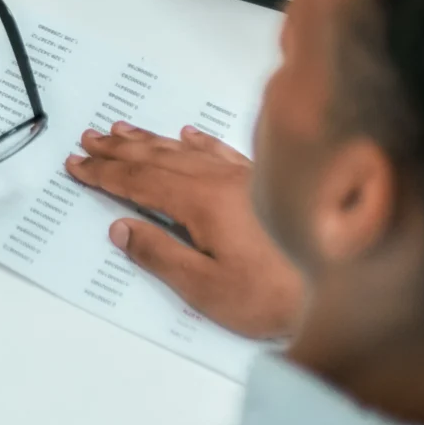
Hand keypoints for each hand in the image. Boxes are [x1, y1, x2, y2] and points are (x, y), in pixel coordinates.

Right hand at [66, 123, 304, 339]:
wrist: (345, 285)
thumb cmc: (275, 294)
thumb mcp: (207, 288)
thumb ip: (160, 255)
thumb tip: (121, 229)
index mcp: (201, 203)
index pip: (140, 182)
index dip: (105, 173)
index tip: (78, 165)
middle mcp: (220, 181)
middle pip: (158, 157)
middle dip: (119, 149)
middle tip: (89, 139)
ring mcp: (245, 178)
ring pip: (187, 150)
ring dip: (151, 140)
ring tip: (123, 130)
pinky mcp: (265, 183)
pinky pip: (221, 151)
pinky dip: (199, 141)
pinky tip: (190, 134)